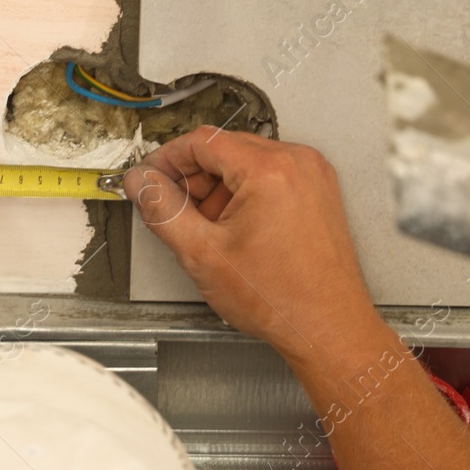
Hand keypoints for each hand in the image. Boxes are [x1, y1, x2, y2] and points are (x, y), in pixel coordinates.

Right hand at [123, 128, 379, 364]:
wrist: (328, 329)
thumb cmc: (281, 299)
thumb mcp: (202, 253)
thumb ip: (162, 209)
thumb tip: (141, 182)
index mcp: (270, 170)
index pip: (202, 140)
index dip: (168, 158)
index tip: (150, 176)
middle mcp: (297, 162)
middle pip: (225, 148)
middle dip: (193, 177)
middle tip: (174, 209)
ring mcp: (312, 175)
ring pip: (245, 161)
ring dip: (218, 187)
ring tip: (210, 229)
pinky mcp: (317, 191)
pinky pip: (269, 175)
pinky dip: (244, 193)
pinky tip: (234, 229)